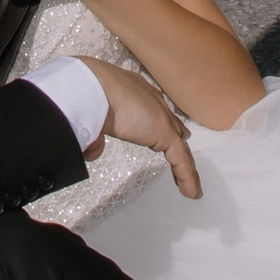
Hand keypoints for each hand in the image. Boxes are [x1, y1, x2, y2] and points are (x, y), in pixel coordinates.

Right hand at [83, 56, 199, 198]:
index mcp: (138, 94)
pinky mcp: (164, 134)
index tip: (169, 140)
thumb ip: (96, 133)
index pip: (156, 116)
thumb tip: (93, 150)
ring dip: (186, 169)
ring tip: (192, 187)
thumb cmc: (87, 95)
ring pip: (179, 148)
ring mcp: (161, 119)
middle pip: (173, 130)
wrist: (93, 86)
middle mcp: (153, 103)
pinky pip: (180, 160)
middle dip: (179, 146)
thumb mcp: (92, 117)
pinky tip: (192, 193)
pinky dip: (187, 177)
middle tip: (183, 162)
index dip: (164, 130)